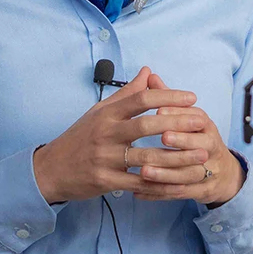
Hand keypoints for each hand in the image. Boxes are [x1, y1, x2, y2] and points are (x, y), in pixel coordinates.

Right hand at [32, 67, 212, 203]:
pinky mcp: (104, 180)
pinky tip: (180, 181)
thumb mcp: (100, 111)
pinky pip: (138, 182)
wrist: (51, 169)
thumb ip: (127, 93)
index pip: (141, 99)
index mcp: (107, 114)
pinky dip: (160, 182)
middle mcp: (105, 133)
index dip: (168, 96)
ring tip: (201, 155)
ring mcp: (104, 158)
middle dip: (178, 123)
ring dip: (177, 157)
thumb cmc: (80, 137)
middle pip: (147, 125)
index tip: (191, 98)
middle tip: (202, 122)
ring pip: (147, 157)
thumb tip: (148, 71)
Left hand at [133, 74, 243, 206]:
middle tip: (161, 137)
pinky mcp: (202, 190)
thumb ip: (167, 98)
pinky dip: (159, 194)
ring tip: (143, 171)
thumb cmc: (197, 138)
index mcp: (206, 126)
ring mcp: (208, 170)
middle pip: (200, 144)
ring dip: (166, 173)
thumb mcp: (186, 117)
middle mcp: (211, 146)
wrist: (222, 173)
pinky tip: (138, 192)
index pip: (197, 117)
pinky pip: (180, 193)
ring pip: (188, 172)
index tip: (159, 110)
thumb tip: (149, 75)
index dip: (179, 113)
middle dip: (181, 140)